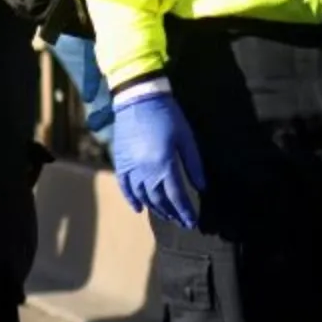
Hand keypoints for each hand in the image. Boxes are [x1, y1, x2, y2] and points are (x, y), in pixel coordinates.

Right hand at [111, 90, 204, 229]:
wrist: (139, 98)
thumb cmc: (168, 116)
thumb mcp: (186, 139)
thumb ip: (194, 165)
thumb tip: (201, 187)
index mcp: (164, 165)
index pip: (176, 196)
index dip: (184, 211)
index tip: (192, 222)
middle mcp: (145, 171)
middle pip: (159, 199)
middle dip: (171, 213)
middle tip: (181, 222)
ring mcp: (130, 167)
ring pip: (142, 196)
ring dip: (154, 208)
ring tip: (165, 215)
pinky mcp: (121, 162)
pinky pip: (125, 186)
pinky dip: (131, 199)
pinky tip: (139, 209)